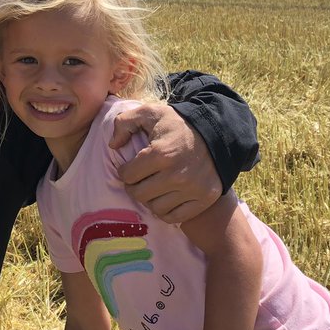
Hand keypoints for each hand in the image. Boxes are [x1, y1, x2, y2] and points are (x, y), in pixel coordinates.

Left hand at [110, 103, 222, 223]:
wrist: (217, 133)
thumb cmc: (178, 124)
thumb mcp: (150, 113)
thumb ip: (124, 122)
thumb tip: (113, 145)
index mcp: (160, 154)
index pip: (127, 175)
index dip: (125, 171)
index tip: (131, 167)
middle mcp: (176, 175)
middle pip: (139, 194)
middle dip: (134, 186)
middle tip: (139, 179)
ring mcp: (192, 189)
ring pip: (155, 208)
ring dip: (150, 199)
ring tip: (152, 187)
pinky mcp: (204, 199)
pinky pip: (174, 217)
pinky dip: (166, 211)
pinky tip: (165, 197)